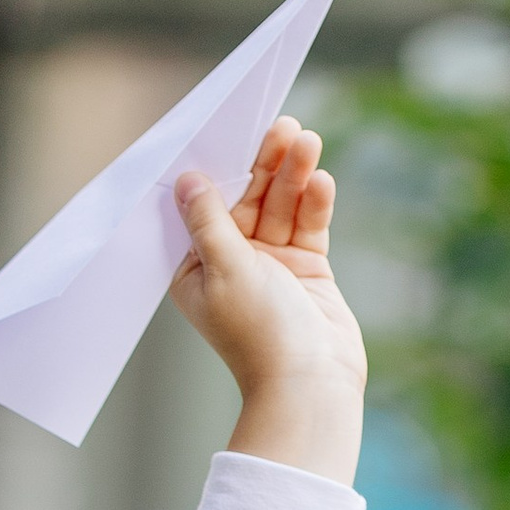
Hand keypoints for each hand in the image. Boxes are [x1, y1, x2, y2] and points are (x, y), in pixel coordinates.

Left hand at [169, 114, 365, 487]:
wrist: (311, 383)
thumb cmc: (259, 334)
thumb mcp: (225, 268)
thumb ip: (210, 219)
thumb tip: (187, 179)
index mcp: (195, 269)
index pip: (202, 206)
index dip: (216, 169)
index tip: (227, 130)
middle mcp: (230, 264)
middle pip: (246, 199)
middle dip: (265, 165)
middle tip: (283, 125)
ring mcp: (271, 266)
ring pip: (281, 208)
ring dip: (294, 176)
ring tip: (308, 141)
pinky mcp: (307, 270)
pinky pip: (308, 226)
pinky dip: (315, 204)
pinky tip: (322, 180)